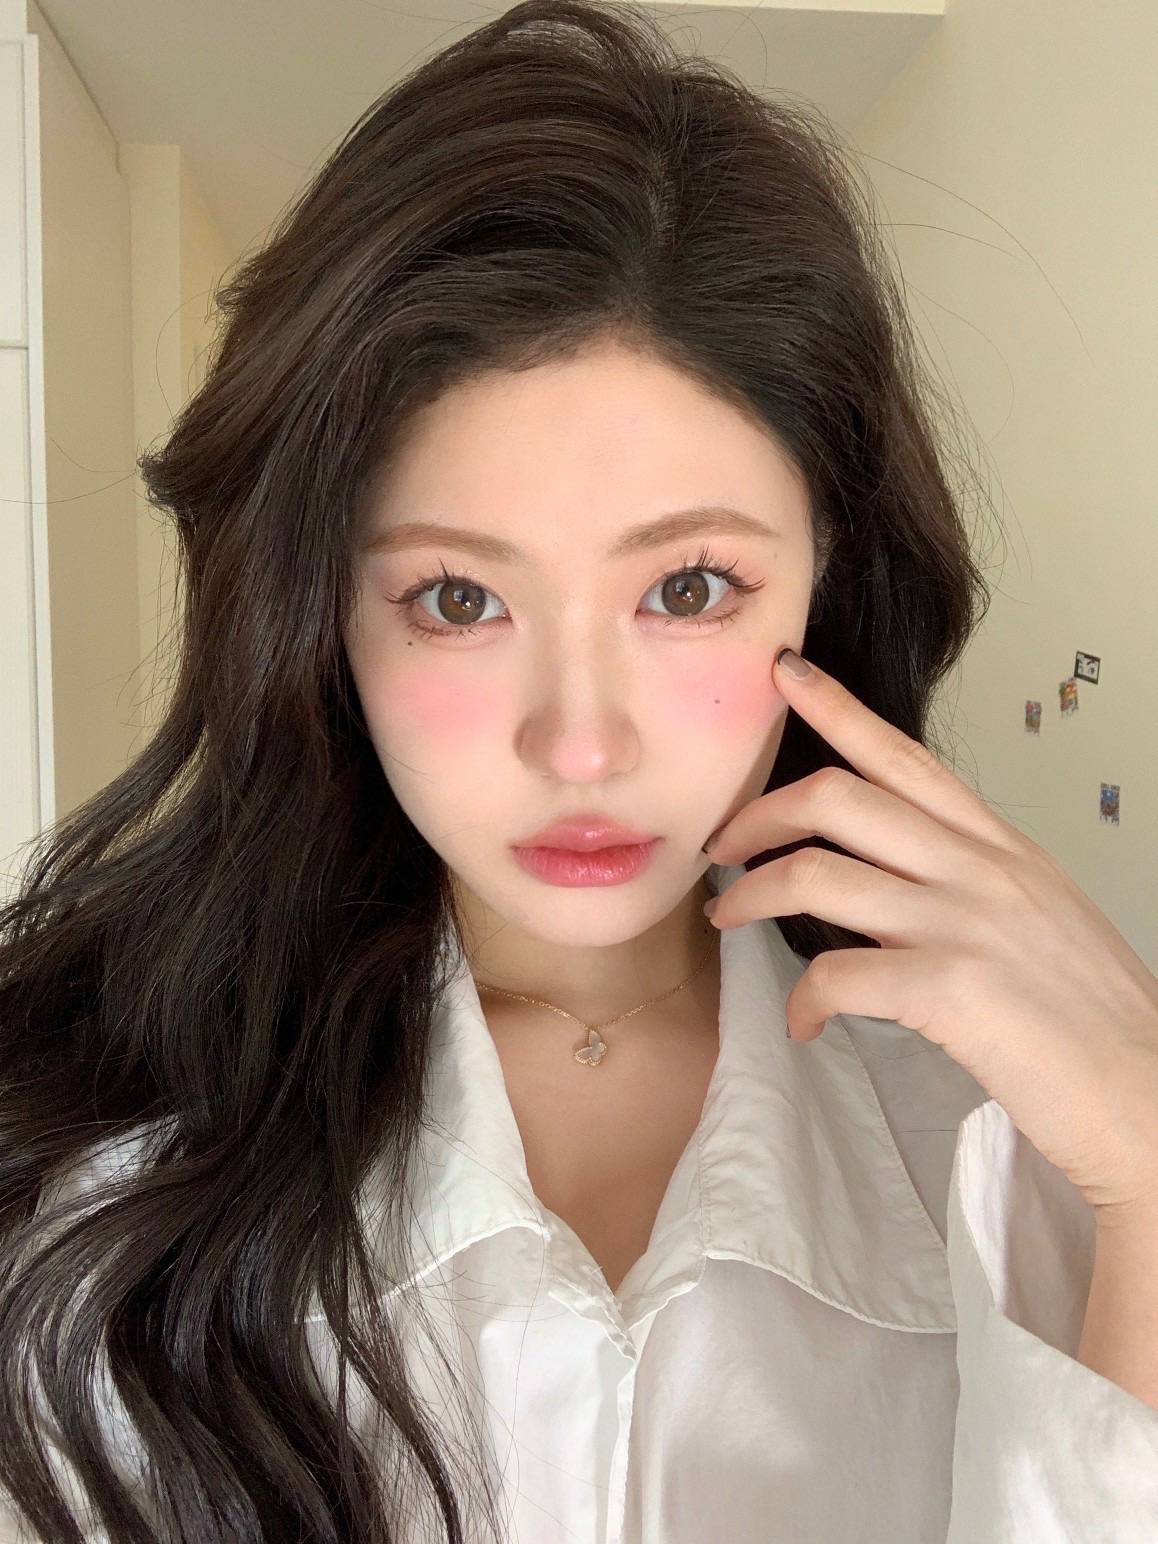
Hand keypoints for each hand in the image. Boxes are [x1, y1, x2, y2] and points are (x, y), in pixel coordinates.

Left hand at [702, 647, 1157, 1222]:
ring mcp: (964, 923)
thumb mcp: (1043, 917)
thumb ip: (975, 882)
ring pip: (816, 874)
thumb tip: (904, 879)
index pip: (906, 759)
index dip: (837, 709)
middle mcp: (981, 869)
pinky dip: (803, 1001)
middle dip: (760, 812)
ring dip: (751, 895)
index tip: (784, 675)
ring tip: (728, 918)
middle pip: (839, 798)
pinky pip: (835, 974)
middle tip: (724, 843)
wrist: (1150, 1097)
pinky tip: (804, 1025)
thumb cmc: (1096, 1019)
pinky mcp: (950, 988)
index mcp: (1003, 849)